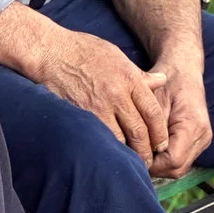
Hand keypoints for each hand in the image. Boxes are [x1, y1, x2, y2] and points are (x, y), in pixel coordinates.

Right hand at [32, 25, 171, 164]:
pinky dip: (105, 148)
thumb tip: (162, 81)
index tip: (161, 144)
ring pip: (119, 139)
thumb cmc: (84, 51)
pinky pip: (98, 137)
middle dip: (146, 150)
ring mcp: (97, 107)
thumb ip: (140, 75)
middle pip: (139, 131)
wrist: (51, 52)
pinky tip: (108, 154)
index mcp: (129, 79)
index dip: (160, 133)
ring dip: (126, 153)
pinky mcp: (80, 115)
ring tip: (130, 162)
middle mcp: (116, 95)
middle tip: (148, 161)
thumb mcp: (118, 56)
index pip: (152, 113)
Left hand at [145, 46, 212, 180]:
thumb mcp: (152, 100)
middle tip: (134, 157)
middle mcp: (202, 136)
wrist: (183, 70)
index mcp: (192, 125)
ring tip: (142, 152)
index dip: (151, 163)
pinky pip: (182, 160)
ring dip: (160, 165)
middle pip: (177, 168)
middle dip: (154, 167)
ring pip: (180, 168)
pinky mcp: (200, 141)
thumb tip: (135, 152)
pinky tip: (152, 149)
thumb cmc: (167, 80)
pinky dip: (166, 160)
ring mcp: (203, 140)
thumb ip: (147, 127)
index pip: (172, 159)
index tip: (133, 155)